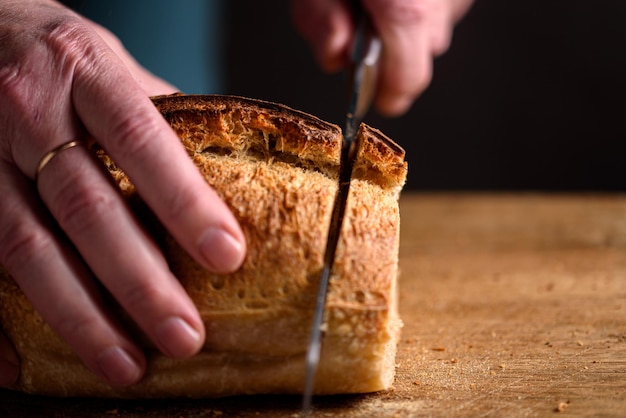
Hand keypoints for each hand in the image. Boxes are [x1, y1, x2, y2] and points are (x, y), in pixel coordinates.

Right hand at [0, 0, 245, 386]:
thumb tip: (228, 170)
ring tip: (127, 365)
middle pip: (87, 208)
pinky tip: (24, 366)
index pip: (141, 138)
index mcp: (84, 70)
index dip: (184, 200)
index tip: (226, 255)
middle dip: (139, 281)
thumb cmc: (59, 53)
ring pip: (26, 247)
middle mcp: (28, 109)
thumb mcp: (112, 62)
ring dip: (80, 316)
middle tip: (184, 335)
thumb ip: (161, 114)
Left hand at [291, 0, 473, 115]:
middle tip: (362, 26)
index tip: (382, 102)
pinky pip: (444, 4)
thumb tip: (335, 57)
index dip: (391, 95)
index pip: (407, 80)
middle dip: (393, 49)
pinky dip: (425, 2)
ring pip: (436, 26)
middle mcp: (440, 3)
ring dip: (410, 22)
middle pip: (423, 51)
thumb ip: (321, 20)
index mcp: (405, 10)